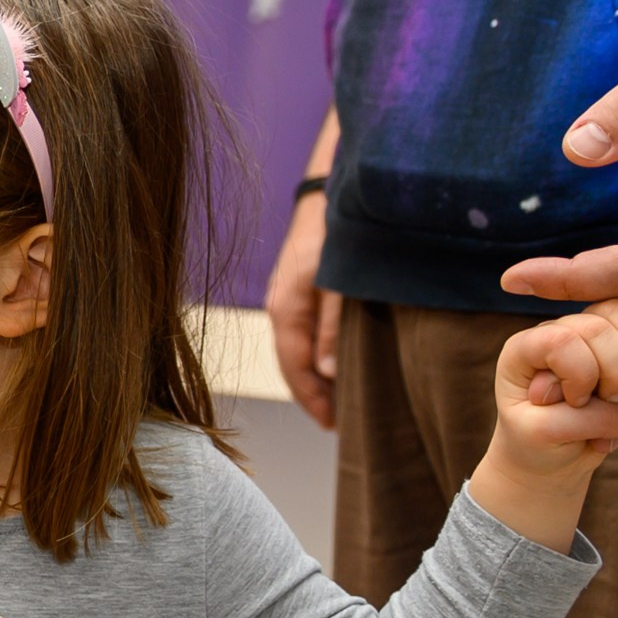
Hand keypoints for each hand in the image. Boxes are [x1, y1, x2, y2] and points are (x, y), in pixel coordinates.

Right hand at [268, 192, 342, 427]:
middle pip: (290, 365)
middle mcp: (277, 308)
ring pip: (294, 351)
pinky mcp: (293, 290)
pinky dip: (312, 357)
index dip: (313, 400)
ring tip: (337, 401)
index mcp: (285, 310)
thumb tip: (326, 375)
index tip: (333, 426)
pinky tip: (330, 365)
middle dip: (312, 396)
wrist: (328, 191)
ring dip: (313, 377)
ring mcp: (282, 299)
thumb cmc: (336, 234)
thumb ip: (333, 328)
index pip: (294, 369)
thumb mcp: (340, 284)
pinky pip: (299, 335)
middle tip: (338, 424)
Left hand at [469, 297, 617, 545]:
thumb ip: (587, 421)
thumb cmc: (536, 443)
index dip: (582, 372)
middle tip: (614, 398)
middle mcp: (557, 331)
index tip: (577, 402)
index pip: (561, 340)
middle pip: (600, 325)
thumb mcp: (545, 436)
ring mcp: (591, 331)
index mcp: (524, 350)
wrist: (550, 452)